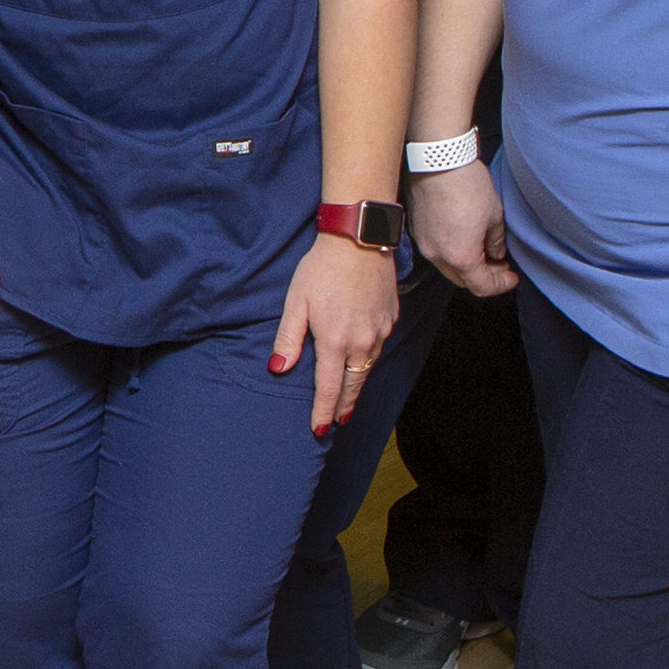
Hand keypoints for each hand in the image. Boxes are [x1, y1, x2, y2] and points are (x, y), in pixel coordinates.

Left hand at [271, 233, 400, 435]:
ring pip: (368, 368)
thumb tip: (278, 369)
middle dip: (343, 406)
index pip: (328, 388)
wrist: (359, 239)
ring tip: (348, 400)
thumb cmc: (322, 268)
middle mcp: (361, 342)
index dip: (322, 411)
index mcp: (334, 341)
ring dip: (357, 386)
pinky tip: (362, 362)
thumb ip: (288, 339)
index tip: (319, 429)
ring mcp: (380, 331)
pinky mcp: (390, 318)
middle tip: (336, 422)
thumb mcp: (296, 302)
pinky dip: (369, 360)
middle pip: (353, 385)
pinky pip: (379, 347)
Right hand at [412, 158, 512, 296]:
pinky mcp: (416, 229)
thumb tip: (496, 253)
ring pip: (447, 267)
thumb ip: (496, 242)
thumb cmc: (467, 184)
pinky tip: (464, 237)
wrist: (439, 160)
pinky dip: (451, 251)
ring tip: (482, 249)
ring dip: (466, 264)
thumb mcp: (495, 215)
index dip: (501, 285)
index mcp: (460, 257)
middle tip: (500, 264)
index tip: (511, 277)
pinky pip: (436, 250)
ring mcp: (423, 243)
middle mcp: (438, 255)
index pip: (482, 286)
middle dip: (483, 276)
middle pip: (462, 281)